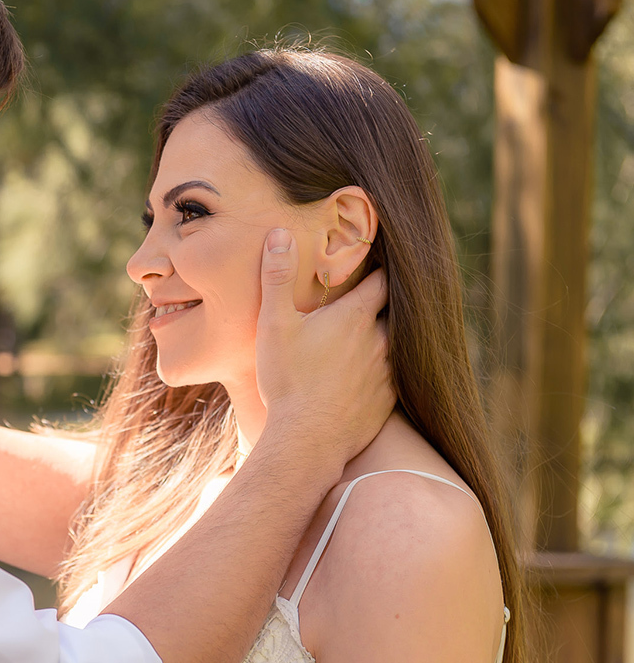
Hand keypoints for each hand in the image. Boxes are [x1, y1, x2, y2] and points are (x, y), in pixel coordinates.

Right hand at [255, 227, 393, 462]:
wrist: (308, 441)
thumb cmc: (288, 380)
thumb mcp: (274, 324)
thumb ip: (278, 277)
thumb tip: (280, 233)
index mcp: (355, 316)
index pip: (381, 280)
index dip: (380, 266)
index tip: (377, 256)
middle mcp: (380, 340)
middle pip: (395, 310)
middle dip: (387, 301)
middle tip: (374, 293)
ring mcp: (388, 372)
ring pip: (398, 343)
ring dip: (386, 336)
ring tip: (371, 333)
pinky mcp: (388, 400)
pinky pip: (396, 376)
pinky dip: (386, 368)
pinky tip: (371, 372)